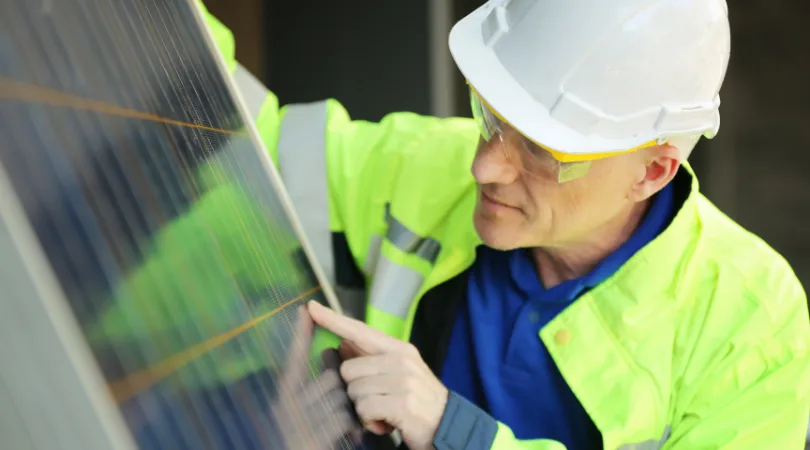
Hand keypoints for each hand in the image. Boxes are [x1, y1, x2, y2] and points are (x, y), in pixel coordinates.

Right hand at [270, 305, 361, 448]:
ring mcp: (297, 422)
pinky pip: (343, 418)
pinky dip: (354, 426)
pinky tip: (351, 435)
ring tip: (347, 425)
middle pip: (330, 377)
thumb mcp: (312, 410)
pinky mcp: (311, 439)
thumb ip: (320, 383)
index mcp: (287, 396)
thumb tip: (332, 349)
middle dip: (346, 388)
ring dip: (352, 409)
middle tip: (344, 406)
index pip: (295, 358)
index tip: (306, 309)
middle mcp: (286, 406)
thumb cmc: (314, 439)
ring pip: (340, 395)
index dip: (302, 334)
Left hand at [308, 300, 448, 449]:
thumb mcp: (399, 374)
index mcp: (399, 349)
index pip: (360, 330)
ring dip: (363, 409)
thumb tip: (342, 342)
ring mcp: (403, 381)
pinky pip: (364, 409)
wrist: (449, 426)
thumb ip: (371, 358)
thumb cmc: (419, 401)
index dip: (333, 320)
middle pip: (348, 370)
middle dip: (355, 391)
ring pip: (354, 392)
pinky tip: (385, 423)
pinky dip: (370, 422)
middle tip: (376, 401)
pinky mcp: (402, 403)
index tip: (312, 308)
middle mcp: (401, 360)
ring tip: (383, 413)